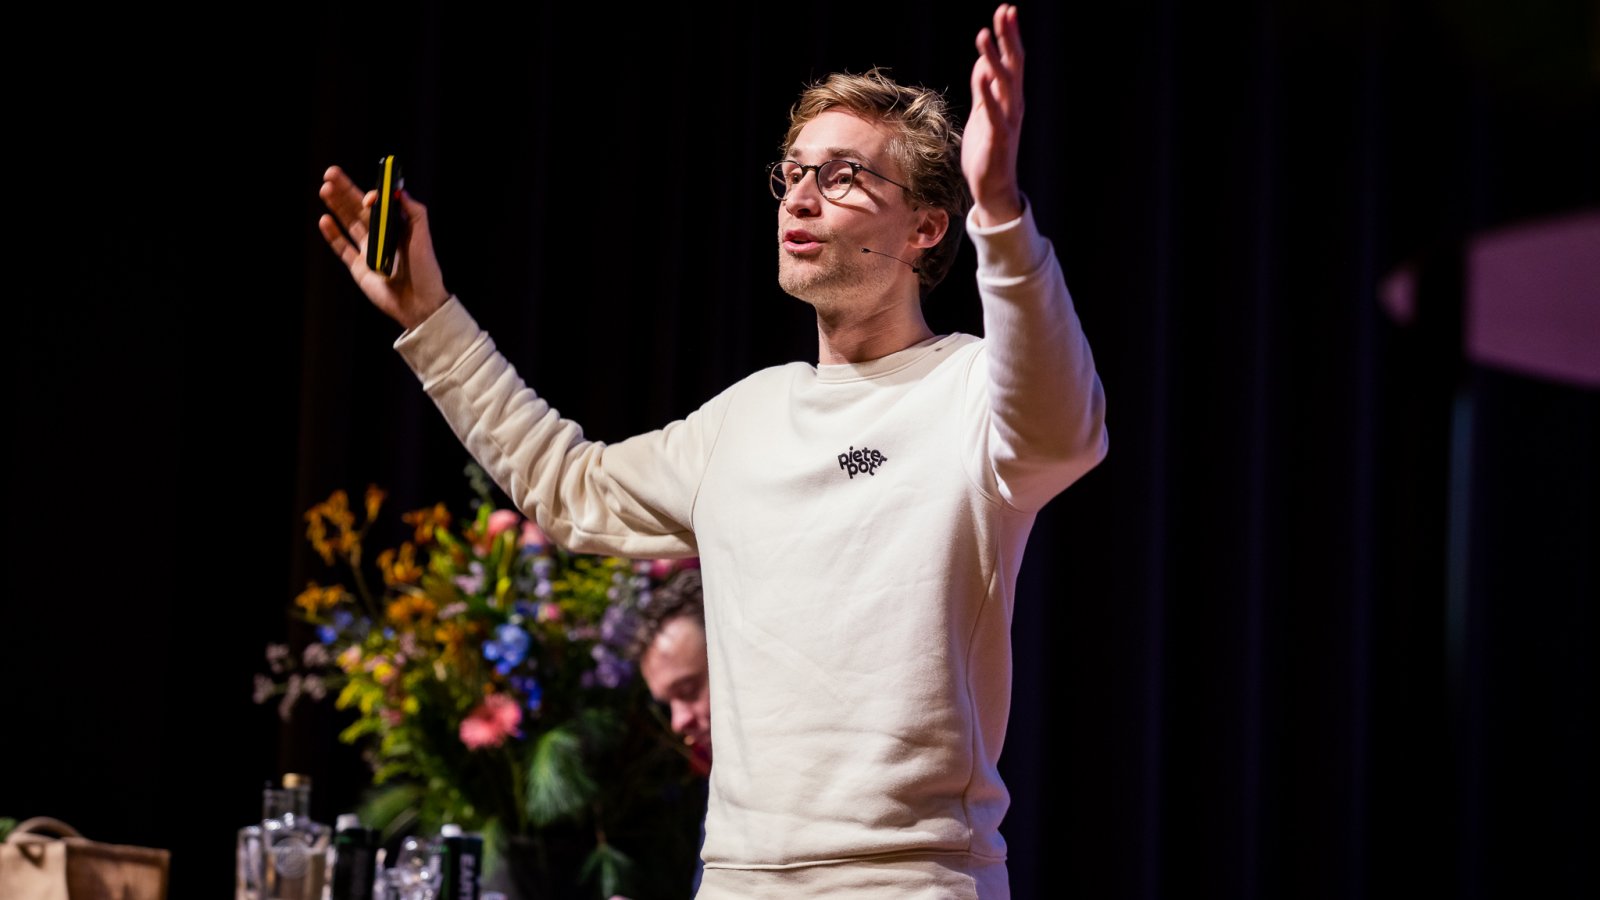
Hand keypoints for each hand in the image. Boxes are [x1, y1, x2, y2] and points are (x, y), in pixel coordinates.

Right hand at [317, 165, 450, 329]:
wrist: (419, 304)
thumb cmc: (426, 270)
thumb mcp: (423, 237)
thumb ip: (414, 212)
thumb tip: (398, 191)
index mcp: (397, 227)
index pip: (380, 204)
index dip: (372, 195)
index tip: (370, 195)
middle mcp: (381, 236)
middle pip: (359, 208)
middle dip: (345, 190)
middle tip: (330, 173)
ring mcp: (368, 250)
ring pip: (348, 223)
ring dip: (336, 206)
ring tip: (325, 189)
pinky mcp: (358, 267)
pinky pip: (342, 247)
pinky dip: (333, 234)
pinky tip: (325, 219)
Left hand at [962, 3, 1024, 226]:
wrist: (993, 188)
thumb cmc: (987, 151)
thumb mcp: (982, 113)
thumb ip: (983, 89)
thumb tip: (982, 63)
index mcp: (1009, 98)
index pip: (1012, 60)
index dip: (1008, 36)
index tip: (1006, 10)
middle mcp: (1013, 105)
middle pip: (1013, 65)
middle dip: (1008, 38)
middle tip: (1005, 11)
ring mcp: (1007, 121)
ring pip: (1004, 84)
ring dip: (994, 59)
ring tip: (984, 35)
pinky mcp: (997, 138)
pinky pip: (993, 112)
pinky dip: (988, 93)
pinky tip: (982, 75)